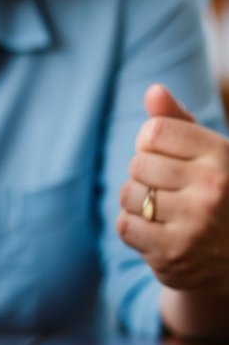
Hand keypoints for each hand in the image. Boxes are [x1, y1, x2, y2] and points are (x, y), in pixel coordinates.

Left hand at [117, 84, 228, 293]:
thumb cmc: (217, 193)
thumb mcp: (209, 154)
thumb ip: (178, 123)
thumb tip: (153, 91)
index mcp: (222, 156)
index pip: (153, 131)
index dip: (150, 143)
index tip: (167, 156)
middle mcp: (212, 187)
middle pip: (138, 164)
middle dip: (145, 175)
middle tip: (170, 189)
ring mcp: (193, 223)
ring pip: (129, 195)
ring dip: (138, 202)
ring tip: (165, 210)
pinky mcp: (172, 253)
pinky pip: (125, 226)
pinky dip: (134, 227)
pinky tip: (159, 230)